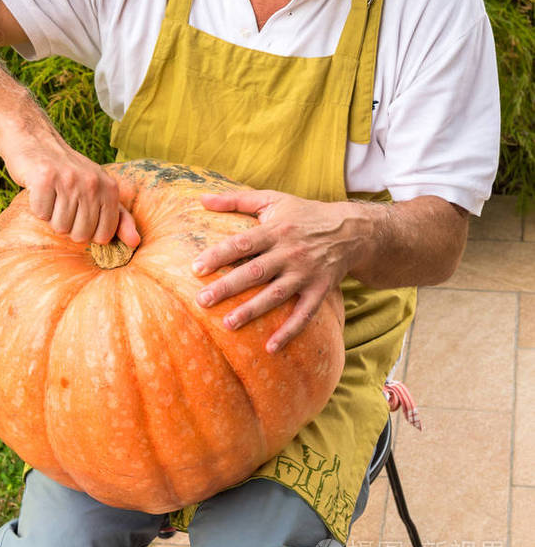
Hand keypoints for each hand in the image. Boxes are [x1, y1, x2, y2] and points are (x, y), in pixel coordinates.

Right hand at [3, 135, 139, 246]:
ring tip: (53, 196)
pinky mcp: (45, 178)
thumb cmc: (70, 173)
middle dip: (69, 226)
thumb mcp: (100, 191)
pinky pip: (41, 215)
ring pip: (60, 227)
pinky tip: (41, 191)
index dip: (89, 232)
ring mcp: (69, 179)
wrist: (37, 142)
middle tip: (64, 203)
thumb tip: (134, 243)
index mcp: (110, 188)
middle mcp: (92, 182)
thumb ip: (119, 218)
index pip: (103, 235)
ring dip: (52, 217)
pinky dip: (38, 208)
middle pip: (81, 235)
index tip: (82, 214)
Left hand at [192, 190, 360, 352]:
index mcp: (275, 230)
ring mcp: (306, 273)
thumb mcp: (272, 199)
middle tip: (202, 300)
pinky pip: (304, 314)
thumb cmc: (303, 214)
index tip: (196, 268)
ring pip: (276, 295)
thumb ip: (235, 199)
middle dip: (228, 287)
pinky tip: (270, 348)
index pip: (242, 243)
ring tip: (227, 324)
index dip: (219, 255)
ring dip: (252, 310)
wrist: (351, 230)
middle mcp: (289, 252)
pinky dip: (289, 332)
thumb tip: (201, 198)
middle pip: (255, 271)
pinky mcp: (320, 290)